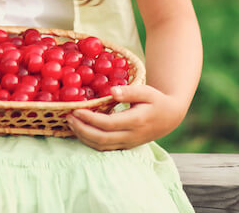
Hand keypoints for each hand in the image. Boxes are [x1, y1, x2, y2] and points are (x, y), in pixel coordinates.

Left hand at [65, 83, 186, 150]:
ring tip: (71, 124)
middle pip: (102, 139)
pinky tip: (81, 131)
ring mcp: (128, 143)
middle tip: (68, 117)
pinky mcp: (125, 146)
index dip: (90, 119)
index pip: (108, 124)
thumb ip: (129, 91)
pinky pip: (105, 148)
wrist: (170, 117)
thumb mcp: (147, 91)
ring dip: (84, 137)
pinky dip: (90, 142)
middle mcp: (131, 136)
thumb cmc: (156, 100)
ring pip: (102, 147)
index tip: (76, 109)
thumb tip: (111, 90)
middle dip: (82, 129)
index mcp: (136, 121)